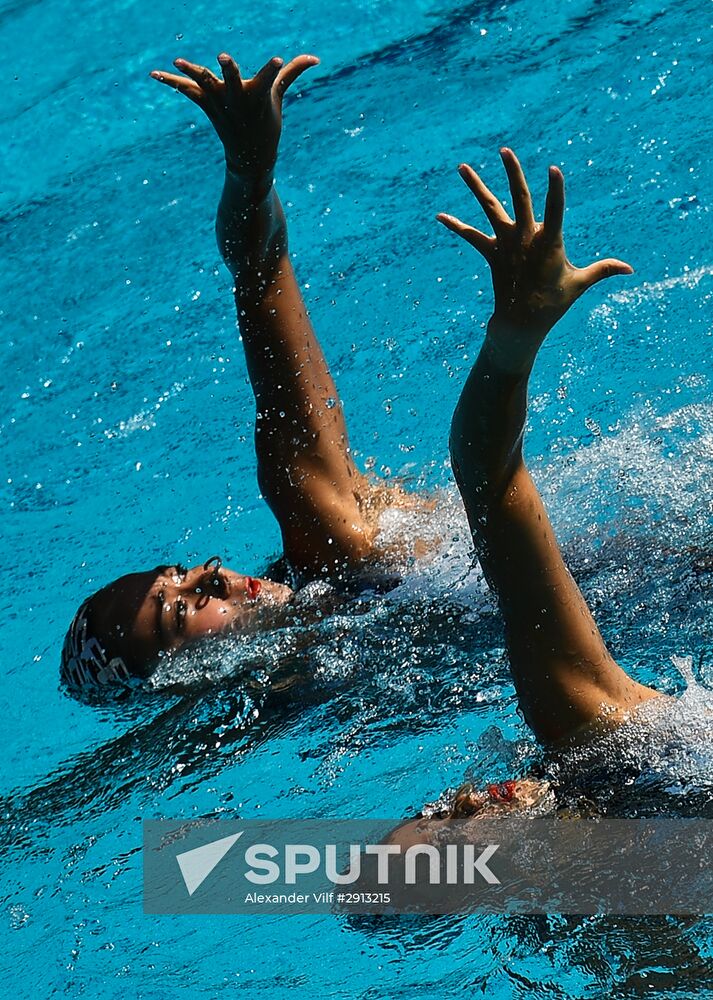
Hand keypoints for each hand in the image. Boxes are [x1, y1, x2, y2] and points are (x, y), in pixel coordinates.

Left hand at [150, 52, 318, 176]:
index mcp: (259, 96)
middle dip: (229, 70)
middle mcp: (238, 99)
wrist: (250, 158)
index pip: (269, 78)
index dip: (273, 69)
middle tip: (223, 57)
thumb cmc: (266, 122)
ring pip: (205, 84)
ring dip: (192, 72)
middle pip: (232, 81)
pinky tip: (154, 74)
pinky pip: (187, 92)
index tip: (278, 60)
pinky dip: (171, 82)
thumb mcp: (278, 97)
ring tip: (177, 59)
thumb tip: (315, 58)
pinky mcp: (207, 106)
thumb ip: (291, 73)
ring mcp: (220, 104)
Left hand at [437, 148, 632, 337]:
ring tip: (462, 167)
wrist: (521, 323)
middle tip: (505, 151)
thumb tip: (630, 270)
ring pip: (489, 209)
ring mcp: (505, 244)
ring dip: (476, 187)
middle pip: (518, 198)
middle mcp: (524, 238)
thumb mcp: (580, 283)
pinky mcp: (491, 254)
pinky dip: (456, 226)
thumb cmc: (554, 302)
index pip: (554, 210)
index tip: (553, 170)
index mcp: (548, 242)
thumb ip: (603, 269)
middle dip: (512, 173)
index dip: (555, 191)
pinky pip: (471, 236)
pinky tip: (440, 216)